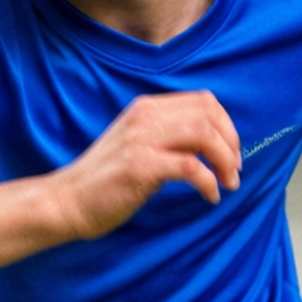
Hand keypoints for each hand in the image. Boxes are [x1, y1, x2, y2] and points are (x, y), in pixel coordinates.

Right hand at [50, 91, 240, 240]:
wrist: (68, 201)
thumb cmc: (106, 180)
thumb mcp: (138, 145)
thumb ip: (168, 137)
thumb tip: (210, 145)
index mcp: (147, 108)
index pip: (204, 101)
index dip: (227, 126)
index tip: (232, 153)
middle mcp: (145, 117)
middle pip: (209, 115)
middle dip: (231, 144)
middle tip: (234, 171)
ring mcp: (141, 140)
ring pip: (203, 134)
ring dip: (224, 160)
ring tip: (227, 183)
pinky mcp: (140, 166)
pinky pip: (190, 167)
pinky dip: (208, 182)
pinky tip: (210, 196)